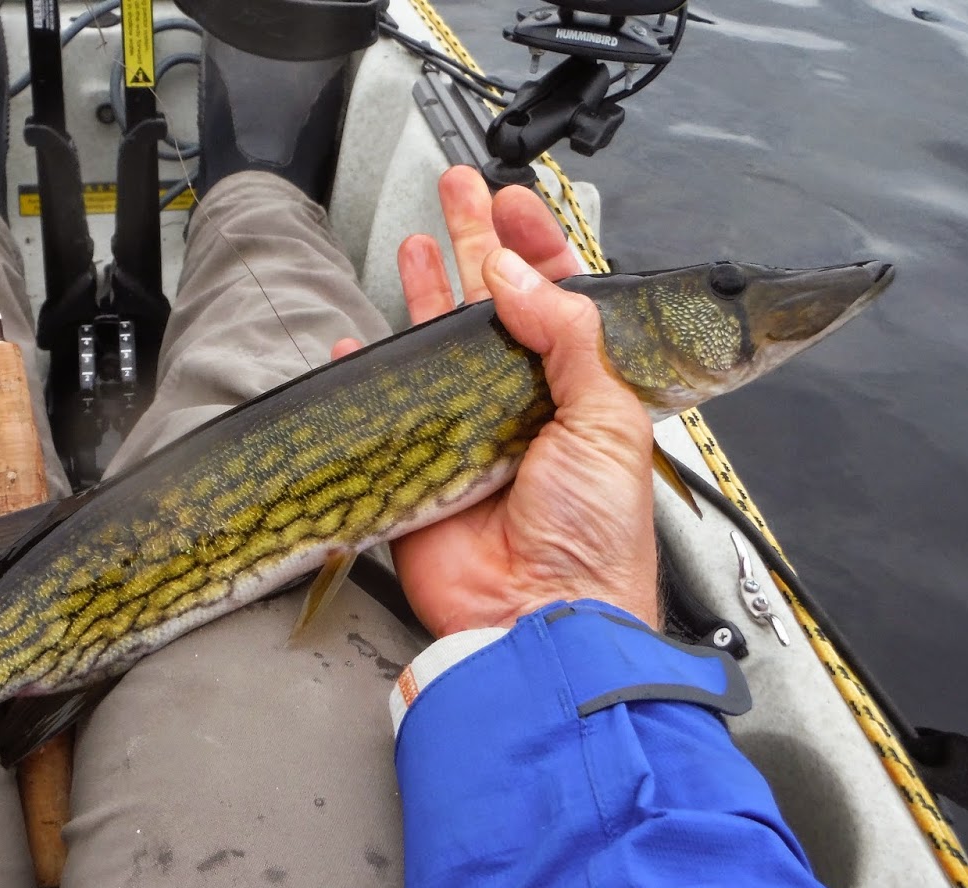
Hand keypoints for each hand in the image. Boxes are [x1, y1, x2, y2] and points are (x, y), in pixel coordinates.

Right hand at [334, 166, 658, 634]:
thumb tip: (517, 275)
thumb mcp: (605, 419)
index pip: (560, 301)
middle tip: (459, 190)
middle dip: (477, 244)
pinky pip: (389, 406)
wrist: (540, 618)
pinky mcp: (422, 467)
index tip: (513, 204)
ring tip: (418, 238)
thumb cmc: (595, 536)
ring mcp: (470, 434)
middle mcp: (525, 406)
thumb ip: (565, 337)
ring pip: (440, 345)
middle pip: (495, 308)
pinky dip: (370, 369)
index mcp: (584, 393)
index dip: (536, 248)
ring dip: (428, 290)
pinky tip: (361, 336)